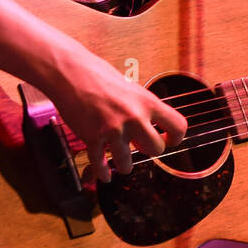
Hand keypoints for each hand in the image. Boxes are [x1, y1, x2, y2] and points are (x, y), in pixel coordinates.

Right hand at [44, 48, 186, 183]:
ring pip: (127, 164)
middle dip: (149, 151)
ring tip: (122, 164)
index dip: (175, 137)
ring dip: (124, 166)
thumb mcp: (129, 87)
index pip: (178, 125)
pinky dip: (103, 173)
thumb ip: (140, 106)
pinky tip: (105, 175)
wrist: (69, 72)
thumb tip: (149, 122)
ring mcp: (113, 129)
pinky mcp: (93, 137)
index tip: (168, 140)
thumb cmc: (97, 75)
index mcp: (147, 102)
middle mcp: (134, 117)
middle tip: (141, 148)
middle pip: (156, 149)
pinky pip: (100, 164)